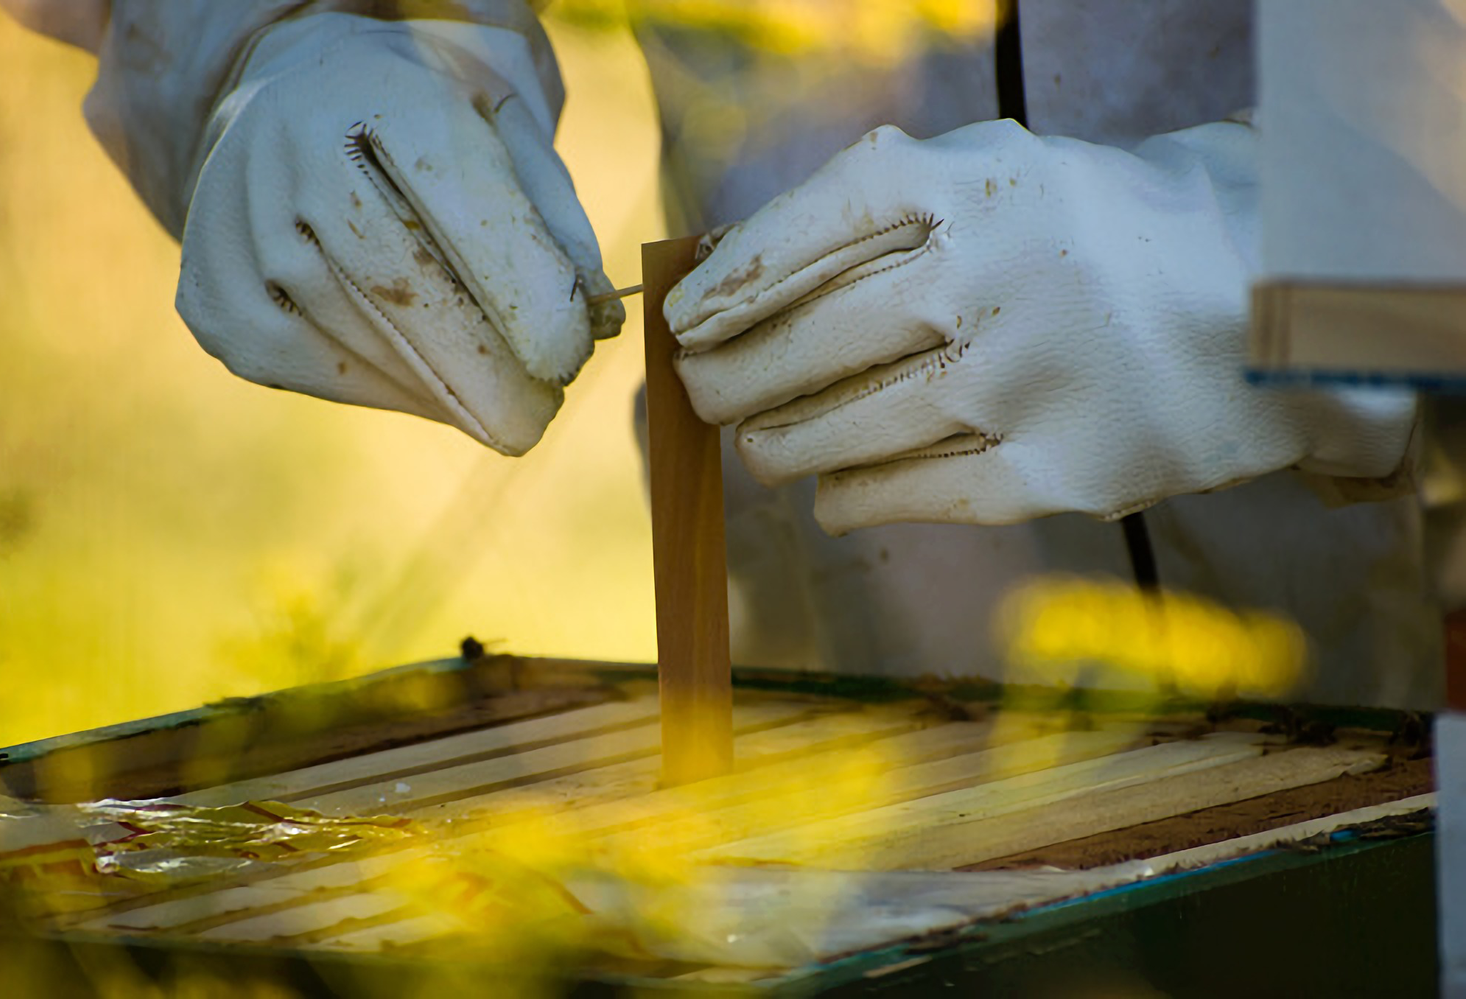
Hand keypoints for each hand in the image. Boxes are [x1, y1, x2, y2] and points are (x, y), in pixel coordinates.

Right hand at [177, 15, 621, 453]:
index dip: (514, 289)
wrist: (297, 108)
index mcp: (378, 93)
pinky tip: (432, 395)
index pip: (454, 200)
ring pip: (350, 337)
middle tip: (536, 420)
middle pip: (392, 283)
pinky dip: (382, 393)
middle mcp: (289, 149)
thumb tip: (593, 321)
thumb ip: (553, 218)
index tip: (566, 357)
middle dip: (478, 368)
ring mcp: (235, 222)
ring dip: (439, 391)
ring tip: (502, 411)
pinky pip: (306, 366)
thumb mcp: (505, 136)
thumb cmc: (427, 132)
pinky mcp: (212, 296)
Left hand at [667, 119, 1413, 531]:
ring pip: (842, 429)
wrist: (1270, 302)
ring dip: (775, 445)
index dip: (727, 279)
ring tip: (753, 448)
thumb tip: (743, 282)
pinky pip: (909, 493)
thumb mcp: (1009, 179)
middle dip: (727, 377)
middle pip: (805, 341)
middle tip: (697, 393)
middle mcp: (991, 275)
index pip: (807, 228)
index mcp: (976, 182)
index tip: (682, 317)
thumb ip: (891, 217)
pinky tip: (829, 498)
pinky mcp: (1056, 471)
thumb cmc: (1110, 234)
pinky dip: (849, 499)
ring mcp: (1022, 379)